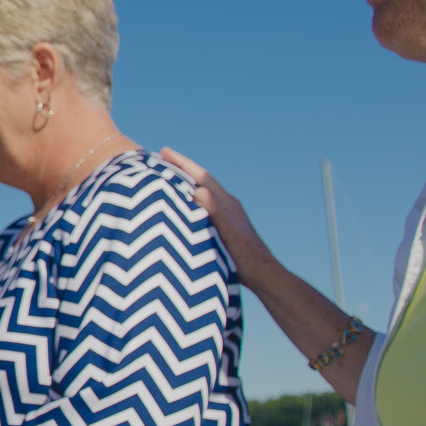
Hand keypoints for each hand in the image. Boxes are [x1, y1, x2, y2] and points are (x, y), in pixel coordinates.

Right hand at [159, 147, 279, 283]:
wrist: (263, 274)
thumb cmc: (244, 256)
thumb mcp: (227, 232)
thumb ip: (214, 210)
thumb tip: (198, 190)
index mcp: (226, 202)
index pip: (201, 176)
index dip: (183, 163)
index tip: (164, 151)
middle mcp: (227, 205)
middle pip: (202, 180)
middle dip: (183, 168)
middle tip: (163, 158)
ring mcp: (228, 215)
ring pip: (204, 192)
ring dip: (187, 182)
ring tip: (169, 178)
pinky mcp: (226, 227)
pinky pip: (205, 205)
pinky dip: (191, 199)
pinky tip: (185, 207)